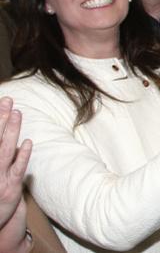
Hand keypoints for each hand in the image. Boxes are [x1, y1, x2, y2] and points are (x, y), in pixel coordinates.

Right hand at [0, 97, 31, 252]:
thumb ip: (2, 149)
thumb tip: (6, 127)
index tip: (1, 101)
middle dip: (1, 118)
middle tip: (8, 100)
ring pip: (4, 150)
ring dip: (11, 131)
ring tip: (18, 113)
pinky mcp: (10, 189)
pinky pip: (17, 170)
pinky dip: (22, 156)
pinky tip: (28, 142)